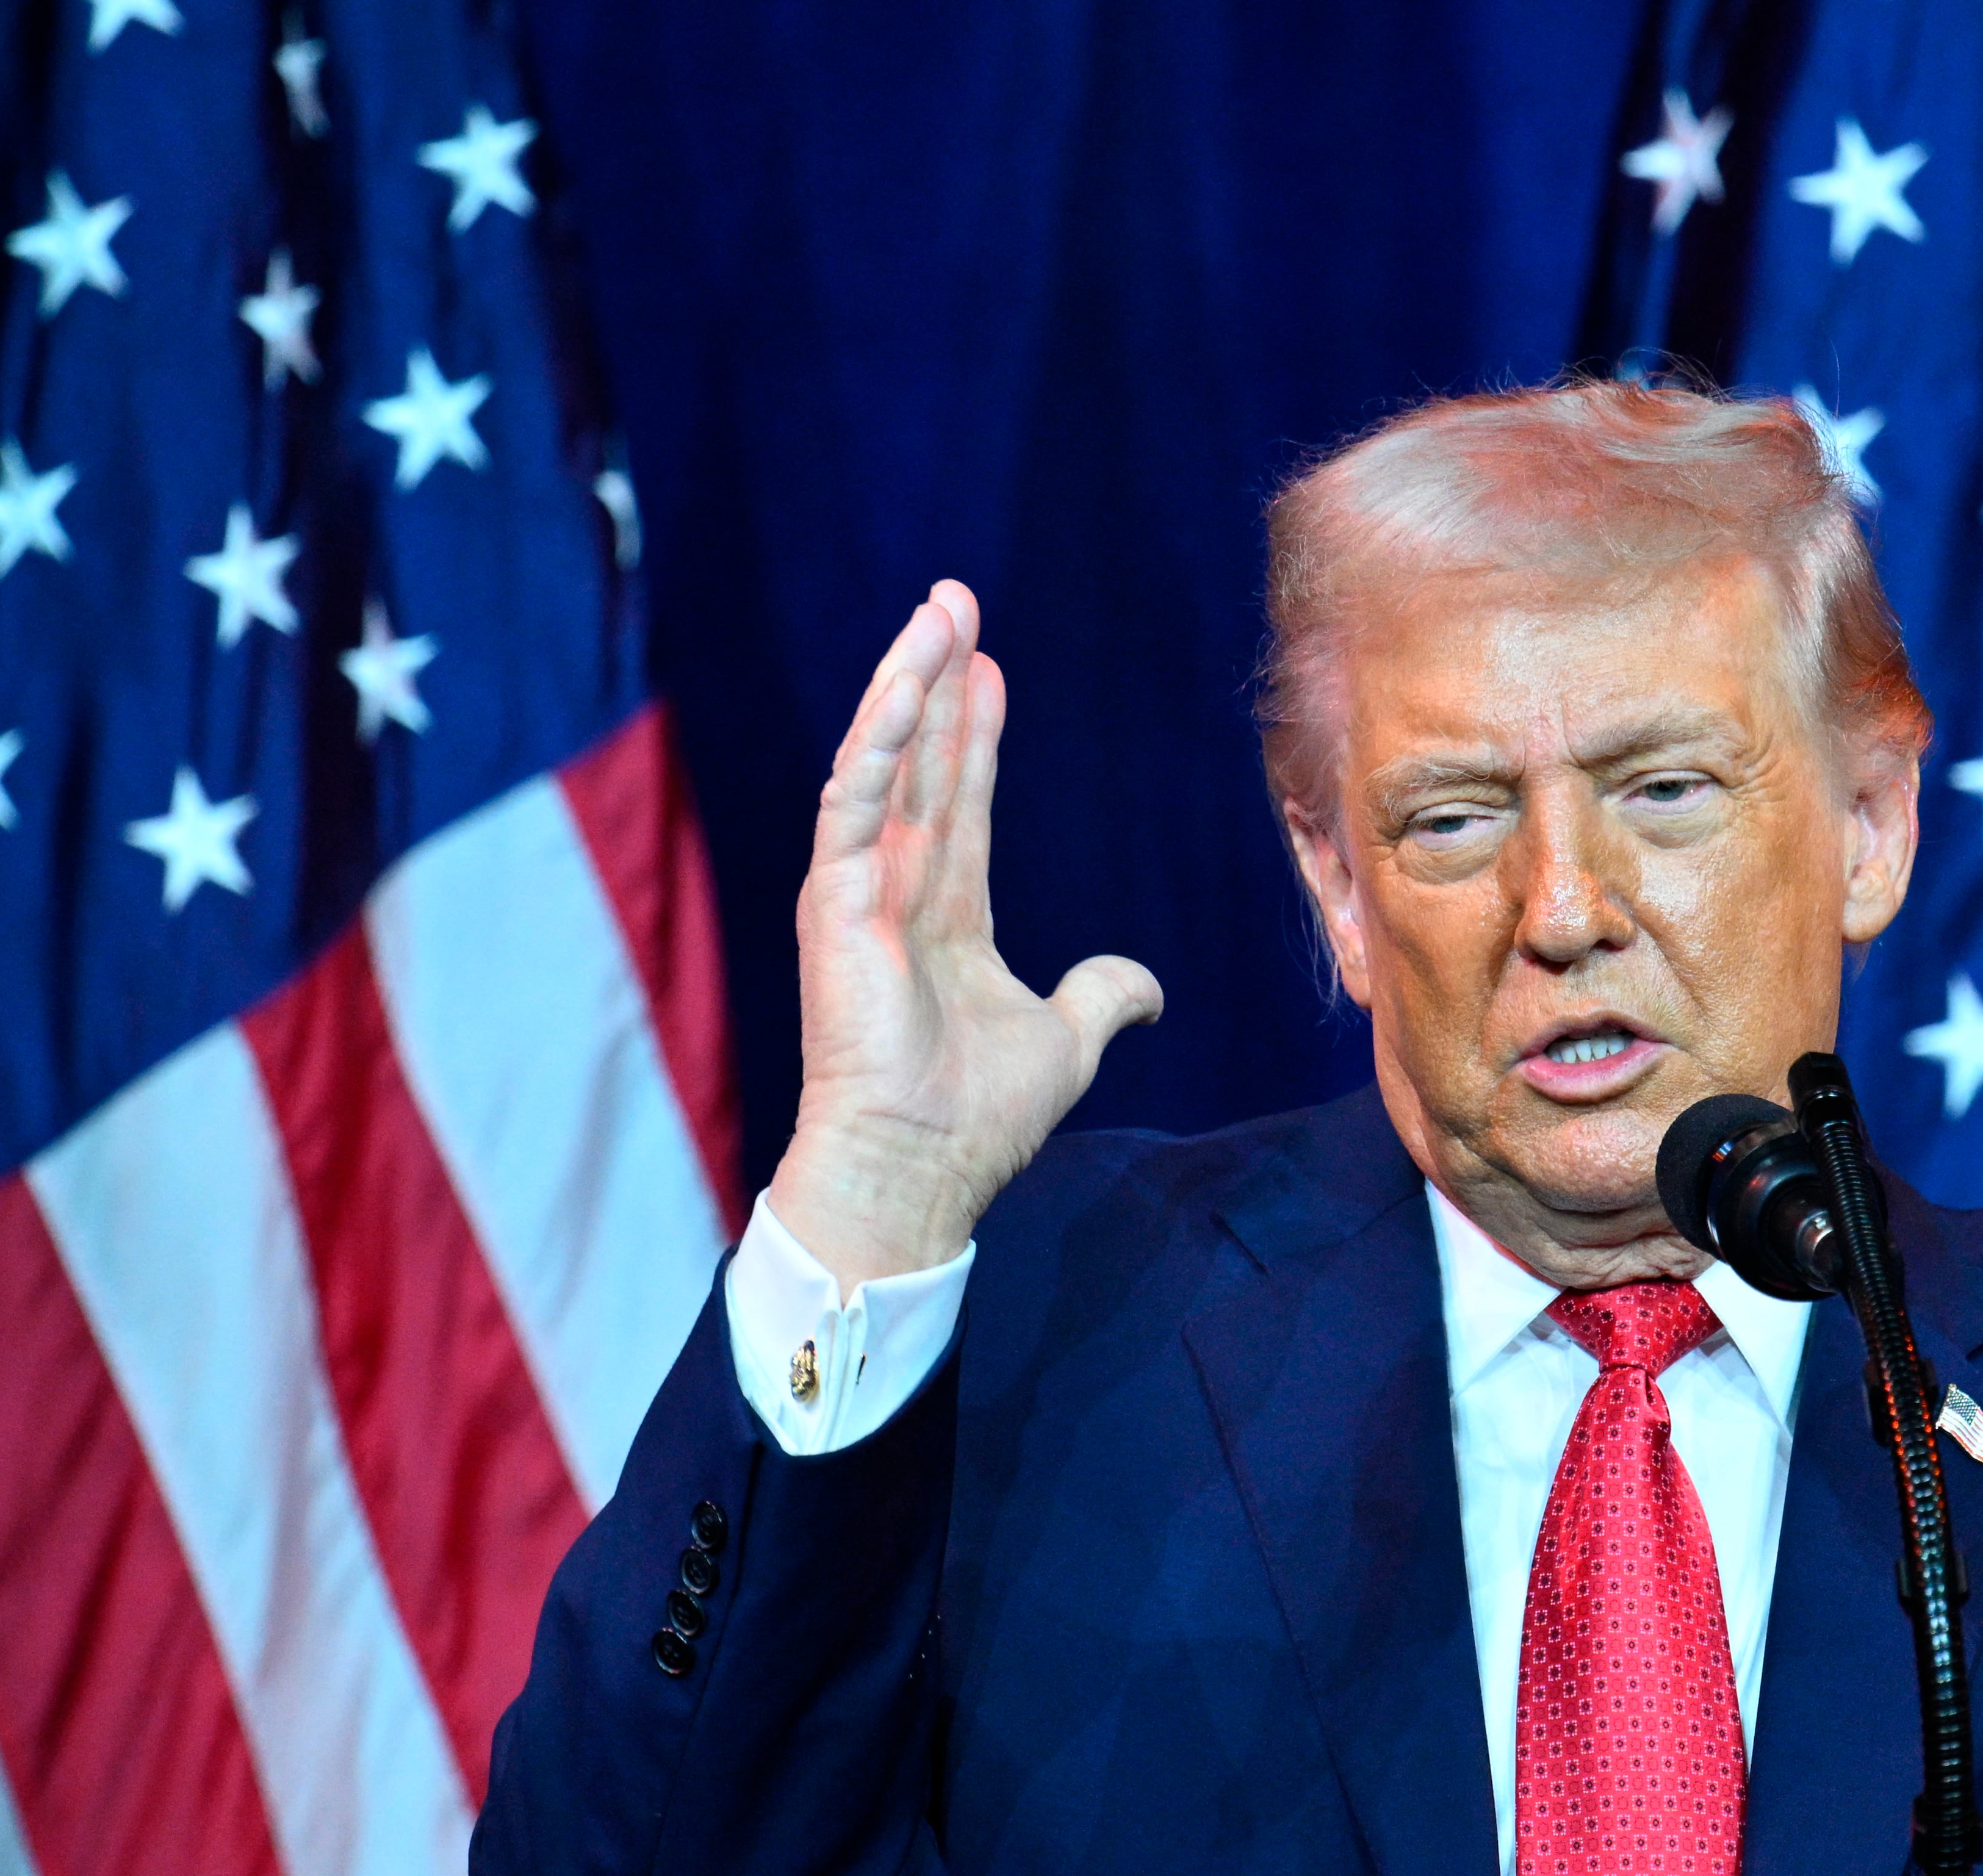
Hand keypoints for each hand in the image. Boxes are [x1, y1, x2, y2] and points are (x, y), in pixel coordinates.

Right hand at [766, 581, 1163, 1288]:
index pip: (959, 800)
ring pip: (884, 764)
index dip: (976, 733)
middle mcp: (892, 891)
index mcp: (942, 914)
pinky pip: (852, 803)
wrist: (918, 1168)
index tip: (992, 667)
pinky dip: (878, 742)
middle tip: (954, 601)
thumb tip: (1149, 988)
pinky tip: (905, 683)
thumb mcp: (1065, 1042)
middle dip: (938, 678)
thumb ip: (1102, 997)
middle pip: (921, 762)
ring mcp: (857, 893)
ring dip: (908, 684)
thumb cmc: (973, 1118)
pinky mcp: (834, 904)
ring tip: (936, 612)